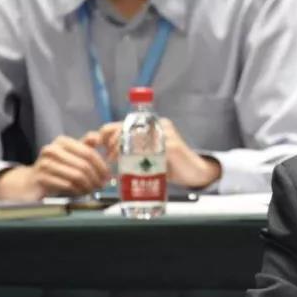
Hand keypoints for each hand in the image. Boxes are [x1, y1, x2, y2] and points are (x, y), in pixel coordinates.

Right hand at [0, 134, 110, 199]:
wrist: (31, 182)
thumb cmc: (57, 167)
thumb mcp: (72, 154)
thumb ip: (86, 145)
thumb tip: (100, 137)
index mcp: (62, 141)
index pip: (88, 152)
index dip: (101, 165)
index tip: (108, 175)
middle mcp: (52, 149)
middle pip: (84, 165)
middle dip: (96, 177)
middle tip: (102, 185)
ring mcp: (45, 163)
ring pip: (77, 176)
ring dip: (88, 185)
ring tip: (92, 189)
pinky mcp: (41, 178)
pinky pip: (67, 185)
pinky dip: (78, 190)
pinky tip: (80, 192)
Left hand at [97, 118, 221, 188]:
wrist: (195, 173)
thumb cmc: (171, 165)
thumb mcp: (149, 155)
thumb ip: (134, 151)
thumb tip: (109, 153)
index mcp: (152, 125)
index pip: (125, 123)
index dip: (109, 132)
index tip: (102, 145)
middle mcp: (158, 125)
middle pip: (127, 127)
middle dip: (113, 140)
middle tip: (109, 156)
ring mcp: (166, 134)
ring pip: (135, 136)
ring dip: (121, 148)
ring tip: (116, 159)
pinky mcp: (171, 146)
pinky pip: (149, 149)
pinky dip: (137, 156)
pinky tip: (132, 163)